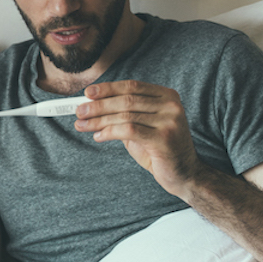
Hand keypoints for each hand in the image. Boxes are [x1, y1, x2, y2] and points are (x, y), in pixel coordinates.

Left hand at [74, 80, 203, 197]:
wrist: (184, 175)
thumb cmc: (158, 149)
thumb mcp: (141, 126)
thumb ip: (123, 114)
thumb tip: (91, 105)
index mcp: (166, 96)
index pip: (131, 86)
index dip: (107, 88)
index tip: (87, 93)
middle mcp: (170, 105)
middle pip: (126, 100)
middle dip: (98, 105)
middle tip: (78, 111)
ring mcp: (170, 121)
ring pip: (125, 115)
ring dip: (98, 120)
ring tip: (82, 125)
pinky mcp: (164, 138)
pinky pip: (128, 130)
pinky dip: (109, 132)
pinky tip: (98, 137)